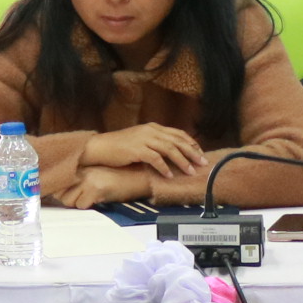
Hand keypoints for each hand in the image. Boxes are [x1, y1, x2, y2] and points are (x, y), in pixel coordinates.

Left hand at [68, 165, 154, 206]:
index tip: (63, 195)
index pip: (60, 180)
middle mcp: (82, 170)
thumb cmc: (120, 177)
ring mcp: (88, 179)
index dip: (60, 191)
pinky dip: (88, 206)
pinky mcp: (95, 188)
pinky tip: (98, 200)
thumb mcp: (98, 175)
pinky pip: (82, 205)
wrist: (138, 177)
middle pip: (60, 192)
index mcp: (82, 165)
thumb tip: (63, 192)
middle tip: (82, 198)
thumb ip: (81, 180)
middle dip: (68, 199)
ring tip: (90, 198)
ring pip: (69, 200)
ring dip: (78, 203)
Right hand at [83, 124, 207, 177]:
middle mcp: (150, 131)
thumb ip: (155, 142)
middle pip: (177, 141)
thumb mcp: (141, 140)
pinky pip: (155, 159)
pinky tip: (169, 175)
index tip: (200, 153)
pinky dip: (164, 167)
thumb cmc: (120, 146)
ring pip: (169, 149)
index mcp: (153, 127)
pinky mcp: (137, 149)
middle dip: (192, 153)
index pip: (178, 133)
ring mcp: (144, 139)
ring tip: (190, 171)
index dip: (191, 143)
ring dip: (182, 161)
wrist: (100, 147)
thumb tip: (171, 153)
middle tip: (202, 163)